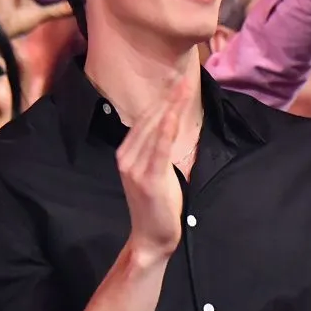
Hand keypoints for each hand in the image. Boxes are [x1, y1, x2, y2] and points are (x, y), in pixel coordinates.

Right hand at [117, 74, 189, 261]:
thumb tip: (168, 122)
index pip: (146, 119)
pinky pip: (158, 150)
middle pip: (149, 120)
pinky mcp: (148, 179)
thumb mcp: (155, 169)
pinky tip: (171, 114)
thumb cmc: (157, 203)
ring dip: (170, 107)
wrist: (151, 235)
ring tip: (184, 87)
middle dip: (168, 97)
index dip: (162, 99)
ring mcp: (135, 168)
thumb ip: (156, 147)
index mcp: (126, 152)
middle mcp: (126, 157)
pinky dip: (164, 131)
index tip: (177, 80)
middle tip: (184, 75)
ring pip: (155, 130)